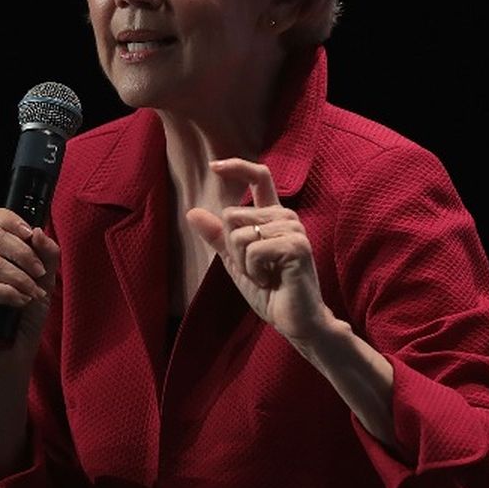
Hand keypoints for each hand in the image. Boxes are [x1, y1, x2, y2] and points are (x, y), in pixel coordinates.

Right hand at [0, 207, 58, 373]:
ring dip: (20, 279)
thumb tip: (38, 231)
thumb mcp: (44, 279)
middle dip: (24, 254)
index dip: (10, 220)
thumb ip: (47, 253)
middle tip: (39, 274)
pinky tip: (20, 303)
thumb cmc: (25, 317)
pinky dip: (8, 294)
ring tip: (32, 295)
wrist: (15, 353)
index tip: (31, 235)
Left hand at [187, 158, 332, 344]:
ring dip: (244, 263)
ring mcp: (293, 230)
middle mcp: (286, 217)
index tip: (213, 167)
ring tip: (266, 275)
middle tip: (255, 269)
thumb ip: (218, 237)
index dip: (237, 167)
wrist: (296, 321)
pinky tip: (272, 280)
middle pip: (233, 215)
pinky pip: (253, 250)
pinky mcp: (296, 246)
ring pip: (239, 234)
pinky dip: (253, 271)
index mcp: (273, 217)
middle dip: (232, 248)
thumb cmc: (271, 292)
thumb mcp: (236, 262)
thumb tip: (192, 212)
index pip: (259, 178)